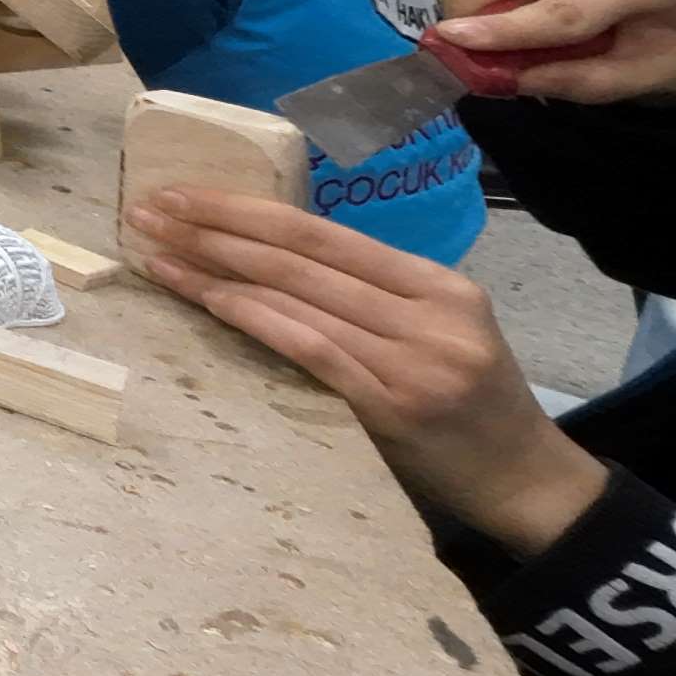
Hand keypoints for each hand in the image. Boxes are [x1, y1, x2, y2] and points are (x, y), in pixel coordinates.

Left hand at [128, 188, 607, 556]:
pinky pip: (309, 348)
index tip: (182, 194)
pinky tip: (208, 299)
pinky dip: (254, 318)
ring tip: (157, 253)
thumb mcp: (436, 330)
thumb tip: (267, 255)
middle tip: (148, 209)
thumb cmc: (468, 402)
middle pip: (300, 257)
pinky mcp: (392, 407)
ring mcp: (412, 359)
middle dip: (216, 229)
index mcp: (438, 283)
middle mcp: (427, 312)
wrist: (527, 482)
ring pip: (296, 298)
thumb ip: (370, 295)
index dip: (246, 208)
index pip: (323, 233)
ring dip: (216, 272)